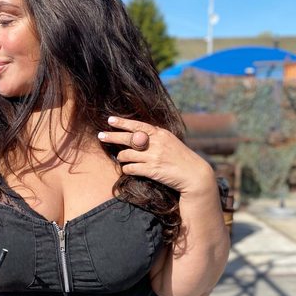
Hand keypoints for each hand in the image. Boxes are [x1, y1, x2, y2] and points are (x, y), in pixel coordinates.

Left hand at [98, 116, 214, 195]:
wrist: (194, 175)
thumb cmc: (181, 158)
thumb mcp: (170, 142)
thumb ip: (155, 137)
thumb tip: (137, 134)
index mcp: (160, 134)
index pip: (138, 125)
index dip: (122, 122)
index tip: (110, 120)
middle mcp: (156, 143)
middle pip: (128, 138)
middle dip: (111, 136)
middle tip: (100, 136)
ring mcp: (154, 157)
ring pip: (126, 155)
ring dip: (121, 158)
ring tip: (121, 159)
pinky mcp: (152, 170)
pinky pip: (131, 168)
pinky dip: (126, 169)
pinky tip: (127, 169)